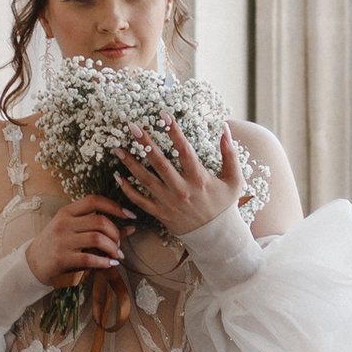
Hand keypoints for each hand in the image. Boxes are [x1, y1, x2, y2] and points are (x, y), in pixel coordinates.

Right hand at [28, 194, 127, 287]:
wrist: (32, 263)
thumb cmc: (57, 244)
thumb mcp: (73, 230)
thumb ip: (99, 228)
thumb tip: (131, 228)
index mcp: (67, 211)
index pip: (94, 200)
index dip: (115, 206)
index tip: (130, 215)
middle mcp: (64, 223)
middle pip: (100, 221)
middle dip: (116, 233)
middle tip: (119, 245)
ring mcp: (62, 240)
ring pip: (97, 238)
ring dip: (112, 248)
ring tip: (116, 256)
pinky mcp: (62, 258)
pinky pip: (89, 258)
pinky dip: (104, 261)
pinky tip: (110, 264)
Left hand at [116, 119, 238, 239]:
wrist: (217, 237)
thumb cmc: (225, 205)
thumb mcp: (234, 179)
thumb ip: (230, 153)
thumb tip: (225, 128)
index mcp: (199, 178)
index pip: (184, 150)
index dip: (174, 131)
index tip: (163, 115)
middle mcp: (182, 189)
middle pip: (159, 163)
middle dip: (145, 143)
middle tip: (131, 127)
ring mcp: (169, 202)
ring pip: (145, 180)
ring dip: (130, 164)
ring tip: (117, 148)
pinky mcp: (161, 213)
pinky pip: (140, 200)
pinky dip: (127, 189)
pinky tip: (117, 176)